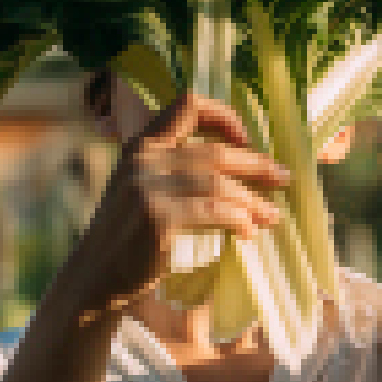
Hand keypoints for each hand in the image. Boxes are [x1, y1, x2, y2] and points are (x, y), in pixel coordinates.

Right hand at [57, 93, 289, 319]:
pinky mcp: (157, 216)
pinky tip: (249, 231)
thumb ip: (177, 168)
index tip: (247, 140)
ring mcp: (146, 187)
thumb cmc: (130, 233)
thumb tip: (248, 164)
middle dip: (257, 166)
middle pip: (216, 153)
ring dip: (254, 202)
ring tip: (273, 216)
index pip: (187, 105)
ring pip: (220, 185)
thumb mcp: (143, 186)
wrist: (96, 276)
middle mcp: (142, 158)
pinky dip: (239, 220)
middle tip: (284, 178)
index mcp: (141, 143)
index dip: (224, 116)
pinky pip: (214, 212)